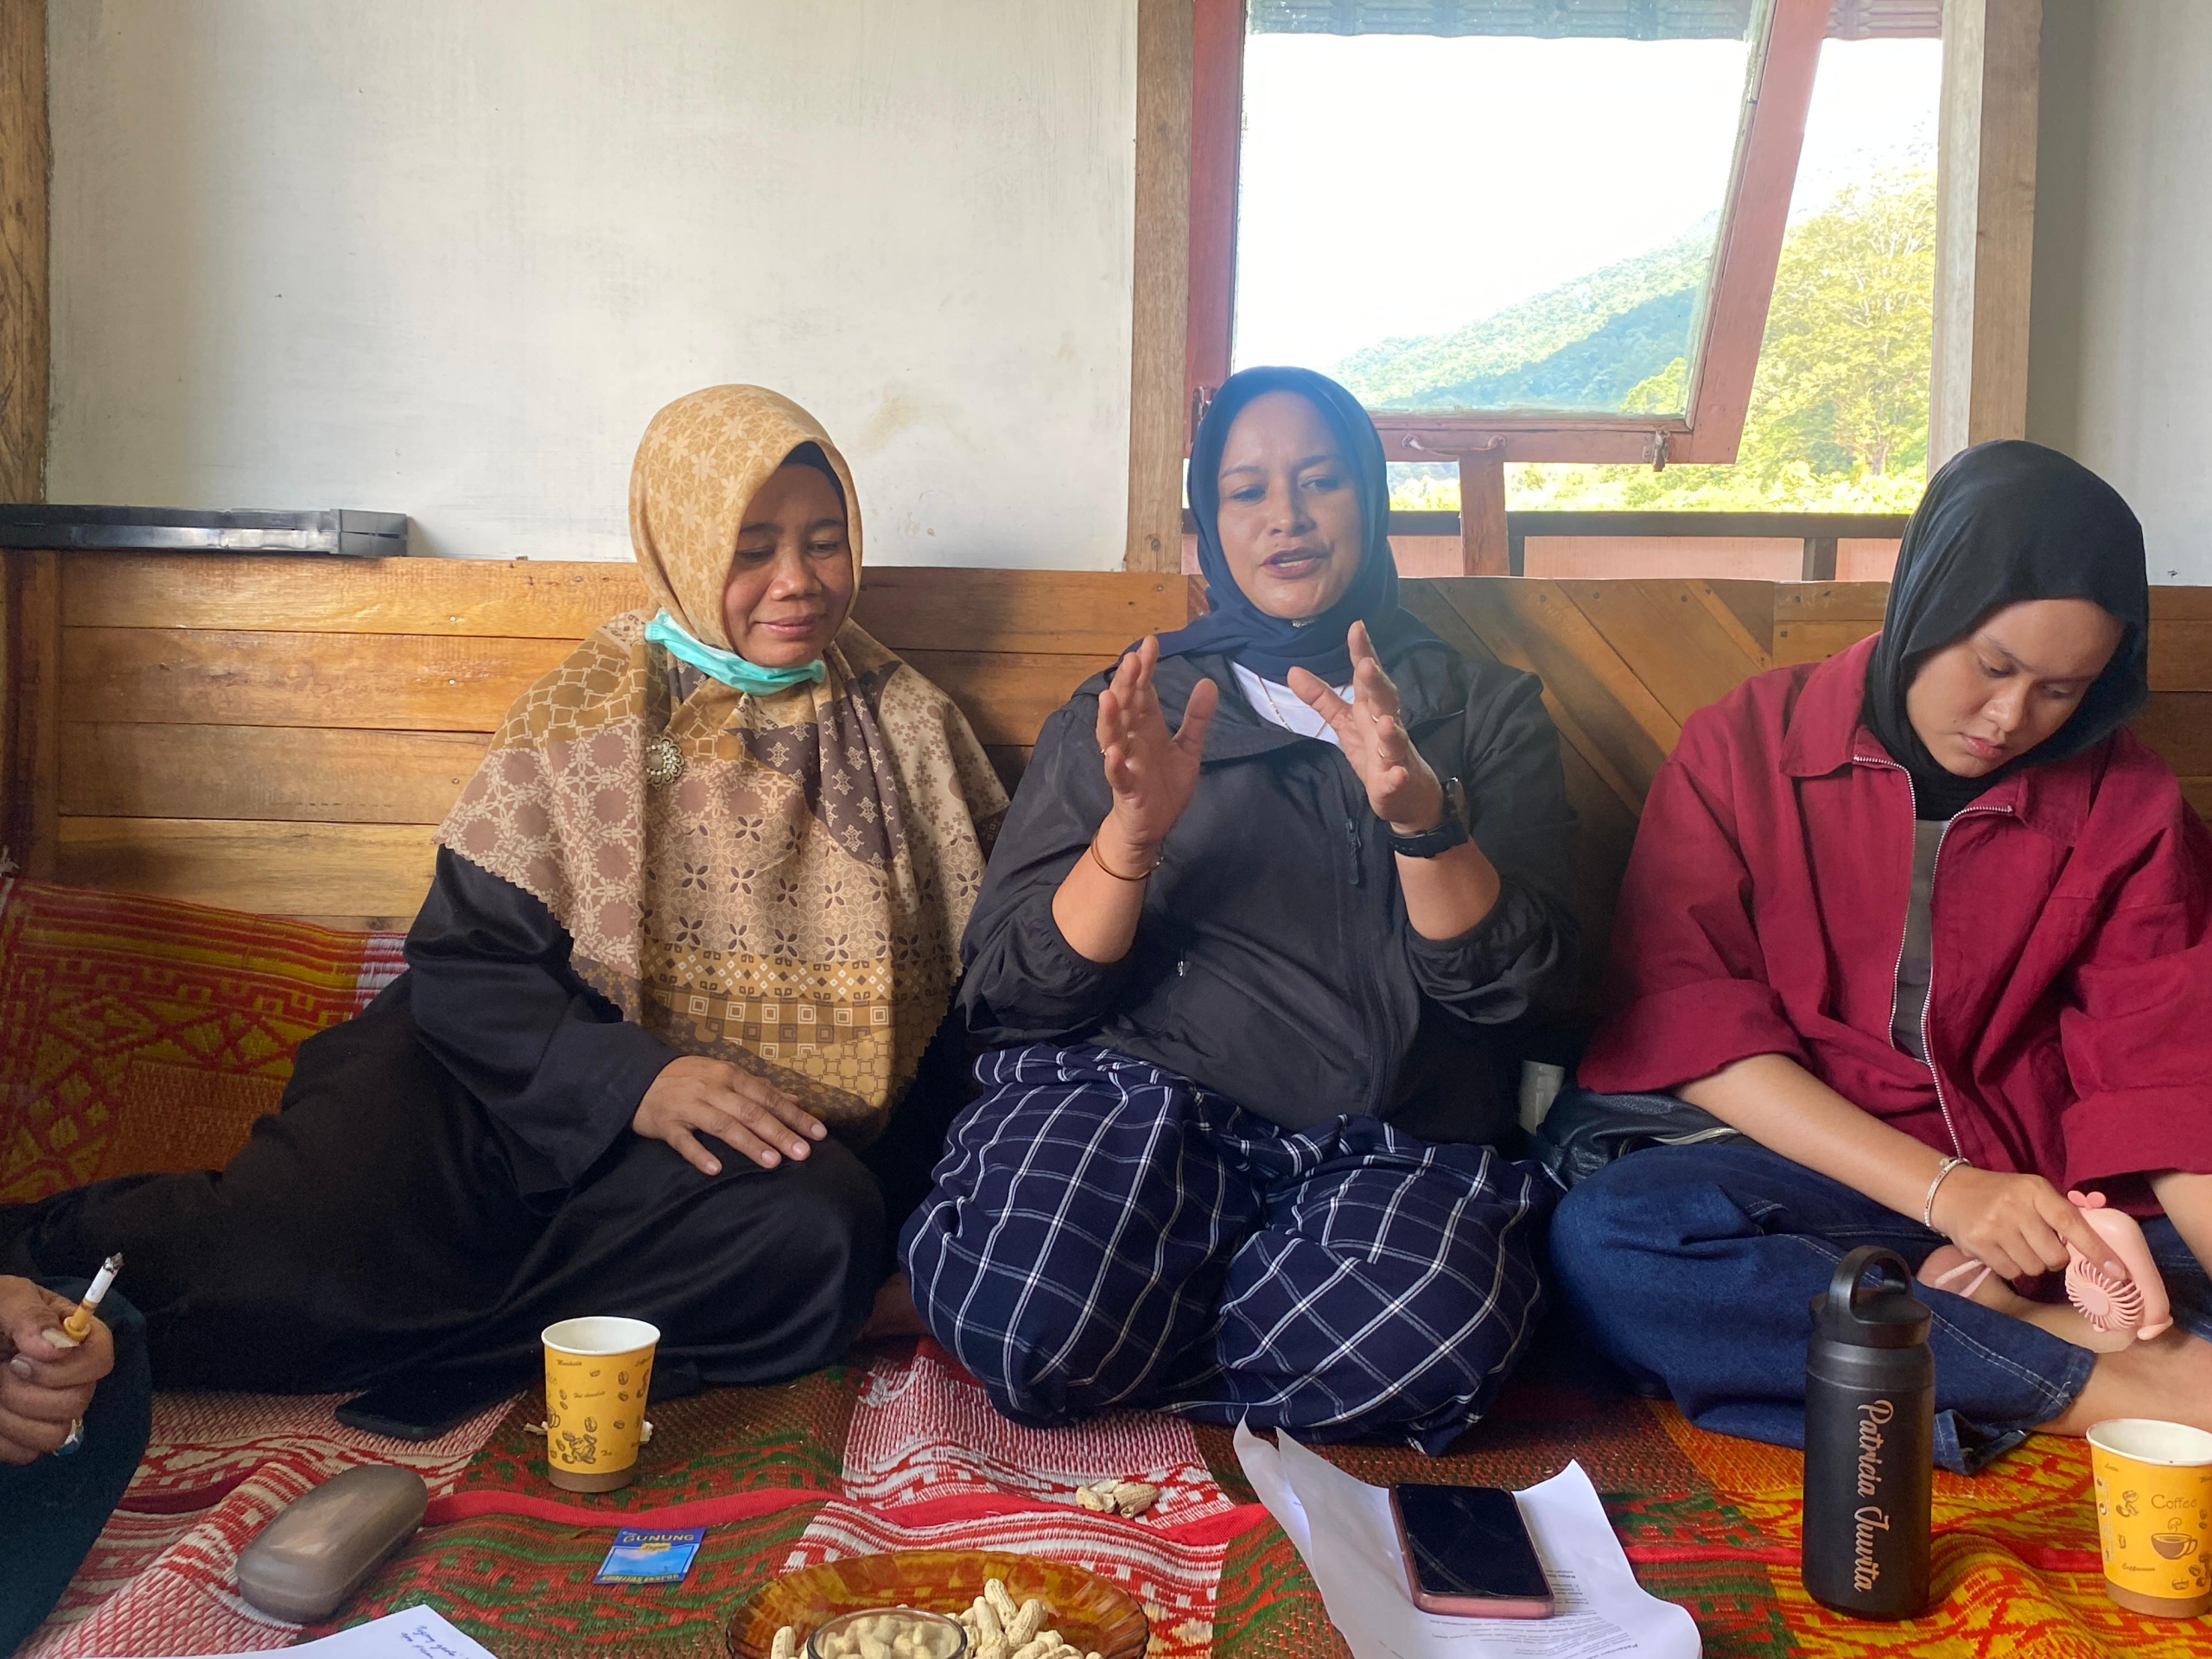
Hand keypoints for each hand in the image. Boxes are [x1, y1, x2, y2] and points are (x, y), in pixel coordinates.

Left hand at [0, 1277, 110, 1464]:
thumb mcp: (4, 1300)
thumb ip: (31, 1316)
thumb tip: (60, 1347)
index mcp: (74, 1339)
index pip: (101, 1361)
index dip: (67, 1369)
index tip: (20, 1360)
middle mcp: (70, 1377)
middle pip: (77, 1403)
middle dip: (26, 1394)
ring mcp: (48, 1411)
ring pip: (53, 1436)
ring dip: (11, 1417)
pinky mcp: (24, 1437)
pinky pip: (25, 1453)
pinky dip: (2, 1438)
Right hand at [632, 1056, 825, 1175]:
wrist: (638, 1078)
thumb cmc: (690, 1078)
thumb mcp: (725, 1076)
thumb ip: (760, 1090)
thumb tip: (795, 1100)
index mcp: (731, 1076)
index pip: (769, 1097)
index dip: (795, 1116)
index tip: (818, 1133)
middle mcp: (713, 1088)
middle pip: (752, 1112)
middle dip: (780, 1133)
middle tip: (803, 1153)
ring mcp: (689, 1105)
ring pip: (724, 1125)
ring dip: (749, 1144)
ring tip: (772, 1162)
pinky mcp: (667, 1123)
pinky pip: (684, 1141)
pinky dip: (699, 1154)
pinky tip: (716, 1169)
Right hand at [1095, 634, 1217, 865]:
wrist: (1153, 826)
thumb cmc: (1165, 785)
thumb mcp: (1188, 748)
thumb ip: (1196, 718)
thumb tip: (1209, 682)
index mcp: (1147, 726)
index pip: (1143, 691)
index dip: (1146, 668)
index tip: (1150, 642)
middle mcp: (1132, 739)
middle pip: (1126, 706)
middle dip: (1127, 684)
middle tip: (1132, 659)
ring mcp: (1126, 762)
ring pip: (1112, 735)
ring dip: (1110, 717)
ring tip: (1109, 696)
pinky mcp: (1126, 789)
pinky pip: (1117, 775)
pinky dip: (1114, 764)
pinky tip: (1115, 752)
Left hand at [1287, 621, 1445, 831]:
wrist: (1406, 793)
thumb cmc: (1375, 750)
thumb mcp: (1345, 723)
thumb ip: (1322, 698)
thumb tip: (1292, 670)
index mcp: (1371, 709)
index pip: (1367, 677)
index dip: (1362, 652)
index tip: (1356, 627)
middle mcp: (1386, 726)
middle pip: (1385, 701)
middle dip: (1377, 683)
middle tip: (1366, 665)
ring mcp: (1395, 755)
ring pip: (1395, 740)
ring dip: (1392, 731)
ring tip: (1386, 722)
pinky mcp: (1396, 782)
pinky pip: (1397, 779)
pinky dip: (1396, 777)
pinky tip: (1395, 775)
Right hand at [1930, 1167, 2129, 1282]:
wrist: (1950, 1192)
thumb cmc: (2001, 1194)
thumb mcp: (2031, 1192)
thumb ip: (2060, 1213)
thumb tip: (2098, 1247)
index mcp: (2035, 1190)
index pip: (2071, 1223)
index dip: (2096, 1249)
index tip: (2118, 1272)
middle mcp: (2015, 1207)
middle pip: (2055, 1256)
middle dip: (2053, 1258)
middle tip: (2038, 1244)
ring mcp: (1994, 1226)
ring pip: (2034, 1268)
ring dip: (2031, 1263)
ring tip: (2015, 1245)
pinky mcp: (1978, 1243)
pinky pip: (2011, 1272)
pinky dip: (2010, 1267)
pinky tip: (2000, 1250)